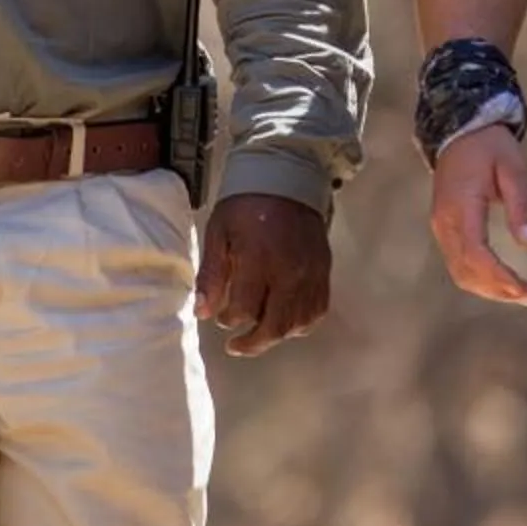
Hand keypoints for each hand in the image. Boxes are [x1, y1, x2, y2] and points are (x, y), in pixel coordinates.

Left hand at [195, 194, 330, 356]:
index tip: (220, 317)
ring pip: (298, 323)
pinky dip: (301, 323)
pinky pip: (317, 310)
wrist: (286, 180)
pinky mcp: (324, 272)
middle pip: (275, 325)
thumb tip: (202, 312)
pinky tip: (285, 320)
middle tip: (236, 346)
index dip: (228, 320)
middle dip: (253, 343)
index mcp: (258, 260)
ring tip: (260, 333)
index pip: (244, 309)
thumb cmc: (245, 206)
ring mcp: (311, 274)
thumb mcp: (219, 232)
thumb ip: (211, 274)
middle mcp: (289, 272)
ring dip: (277, 334)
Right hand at [427, 126, 526, 306]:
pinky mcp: (443, 226)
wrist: (460, 130)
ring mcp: (440, 226)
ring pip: (459, 270)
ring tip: (518, 293)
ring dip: (487, 288)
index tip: (525, 290)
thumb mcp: (514, 168)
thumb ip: (521, 204)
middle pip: (466, 269)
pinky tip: (499, 280)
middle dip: (497, 290)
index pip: (477, 254)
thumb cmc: (490, 147)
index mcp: (461, 207)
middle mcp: (445, 222)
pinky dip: (477, 277)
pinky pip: (456, 261)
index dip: (500, 277)